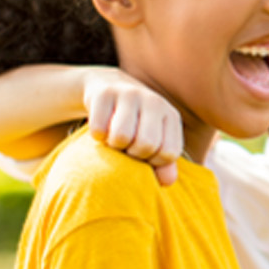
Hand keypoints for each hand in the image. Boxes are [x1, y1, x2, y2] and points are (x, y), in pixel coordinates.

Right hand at [82, 69, 182, 185]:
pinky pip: (98, 129)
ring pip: (121, 137)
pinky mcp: (104, 93)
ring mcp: (129, 94)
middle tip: (127, 146)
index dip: (154, 162)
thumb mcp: (155, 141)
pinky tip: (102, 127)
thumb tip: (168, 181)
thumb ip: (164, 164)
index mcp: (171, 116)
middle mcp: (155, 102)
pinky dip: (97, 136)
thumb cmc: (135, 124)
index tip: (145, 155)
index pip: (169, 153)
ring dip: (113, 145)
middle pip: (145, 145)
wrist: (109, 87)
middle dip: (132, 154)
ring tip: (115, 137)